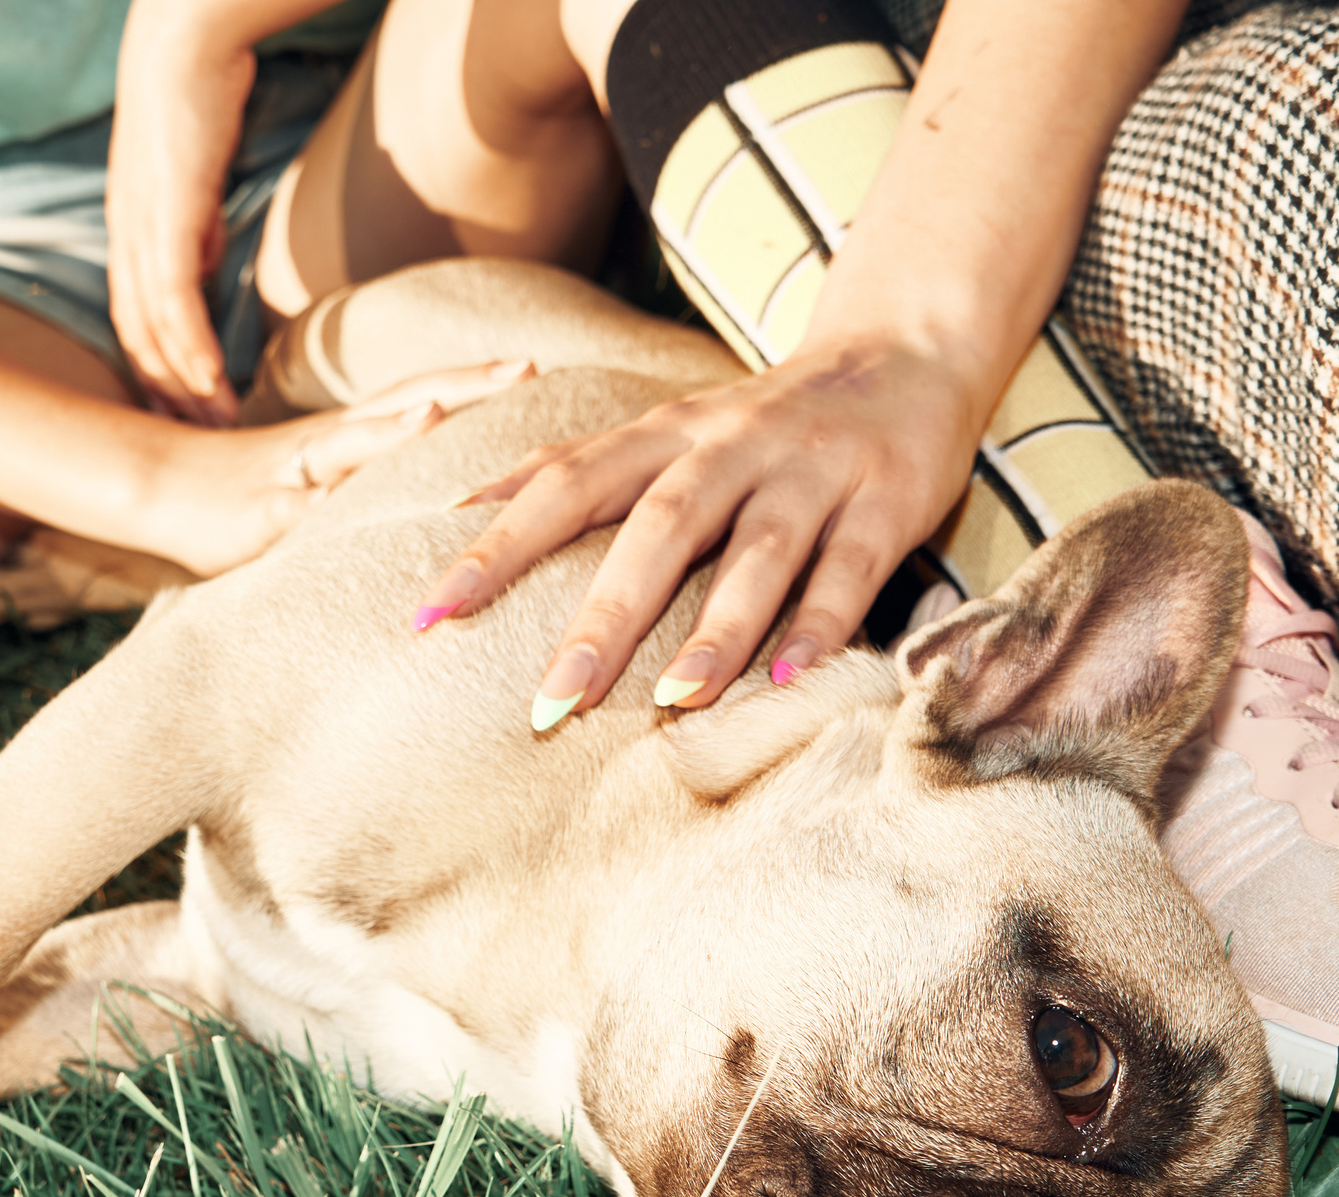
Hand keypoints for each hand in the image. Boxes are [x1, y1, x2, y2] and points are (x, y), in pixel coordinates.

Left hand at [107, 9, 256, 424]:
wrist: (183, 39)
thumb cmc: (194, 99)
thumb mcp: (192, 179)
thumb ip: (195, 228)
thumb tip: (206, 264)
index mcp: (131, 234)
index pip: (137, 322)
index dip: (156, 374)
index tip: (182, 415)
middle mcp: (127, 238)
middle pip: (139, 339)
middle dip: (166, 398)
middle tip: (194, 449)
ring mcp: (142, 228)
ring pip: (154, 327)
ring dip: (183, 384)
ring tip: (215, 426)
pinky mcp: (166, 214)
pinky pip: (174, 294)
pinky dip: (187, 342)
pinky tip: (205, 379)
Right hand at [131, 359, 536, 573]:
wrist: (158, 488)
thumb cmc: (248, 493)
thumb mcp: (323, 487)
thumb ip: (372, 483)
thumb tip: (438, 500)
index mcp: (349, 436)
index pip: (421, 396)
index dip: (474, 379)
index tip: (531, 365)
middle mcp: (329, 443)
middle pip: (403, 400)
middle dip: (463, 384)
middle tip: (524, 369)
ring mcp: (294, 474)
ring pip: (349, 443)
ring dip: (395, 427)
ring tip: (441, 410)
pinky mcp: (258, 514)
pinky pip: (293, 506)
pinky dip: (318, 499)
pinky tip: (336, 502)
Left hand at [411, 327, 984, 720]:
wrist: (907, 350)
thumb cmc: (762, 417)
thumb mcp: (667, 428)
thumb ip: (579, 466)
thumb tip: (463, 505)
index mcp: (665, 434)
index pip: (566, 484)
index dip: (497, 546)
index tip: (431, 613)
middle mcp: (730, 446)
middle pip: (657, 527)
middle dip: (604, 617)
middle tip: (551, 703)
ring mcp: (811, 470)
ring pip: (757, 551)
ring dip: (716, 627)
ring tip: (675, 699)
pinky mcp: (886, 499)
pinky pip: (850, 568)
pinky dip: (820, 624)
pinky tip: (788, 681)